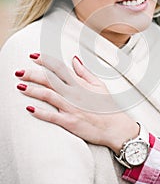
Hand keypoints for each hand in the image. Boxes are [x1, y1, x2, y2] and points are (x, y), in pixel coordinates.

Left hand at [15, 54, 138, 153]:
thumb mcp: (99, 85)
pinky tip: (29, 108)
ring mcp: (72, 108)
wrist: (116, 128)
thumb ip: (84, 72)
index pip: (60, 68)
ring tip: (20, 86)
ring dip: (33, 90)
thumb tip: (74, 59)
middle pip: (50, 80)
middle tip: (19, 71)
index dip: (46, 61)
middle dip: (33, 74)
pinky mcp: (70, 122)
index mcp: (80, 84)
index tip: (33, 56)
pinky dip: (41, 112)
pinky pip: (53, 116)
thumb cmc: (108, 107)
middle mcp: (74, 94)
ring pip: (49, 96)